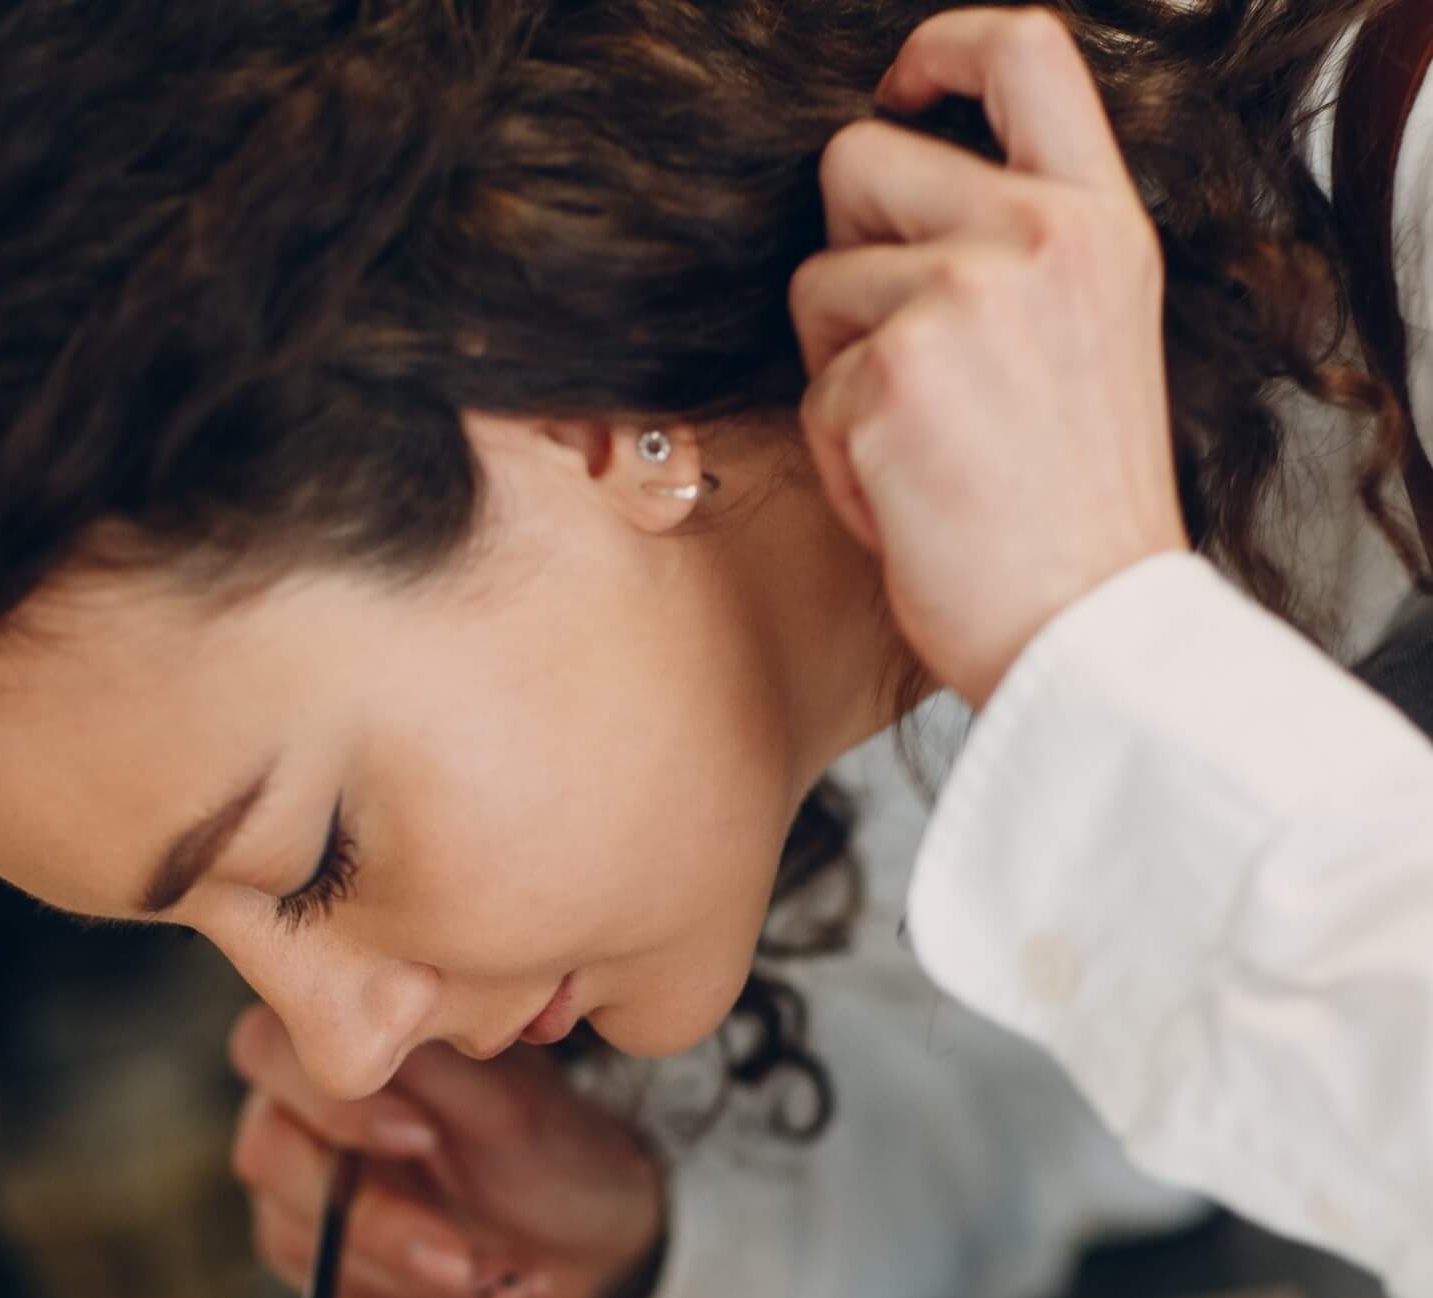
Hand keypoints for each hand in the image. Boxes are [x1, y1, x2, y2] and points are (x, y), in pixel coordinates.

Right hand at [227, 1004, 664, 1297]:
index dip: (334, 1101)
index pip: (269, 1048)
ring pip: (291, 1231)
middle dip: (370, 1215)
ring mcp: (301, 1183)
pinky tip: (476, 1286)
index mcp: (342, 1041)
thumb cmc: (552, 1145)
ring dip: (399, 1264)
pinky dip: (406, 1294)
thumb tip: (381, 1029)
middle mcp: (300, 1105)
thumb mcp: (512, 1108)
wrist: (582, 1230)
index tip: (423, 1138)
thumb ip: (436, 1067)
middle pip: (265, 1150)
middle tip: (457, 1251)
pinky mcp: (315, 1251)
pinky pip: (325, 1285)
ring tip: (490, 1272)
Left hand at [789, 7, 1188, 706]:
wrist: (1085, 627)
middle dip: (847, 255)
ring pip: (815, 285)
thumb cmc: (1073, 514)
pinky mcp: (889, 375)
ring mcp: (962, 297)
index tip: (898, 90)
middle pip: (856, 163)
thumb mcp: (1089, 341)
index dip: (938, 51)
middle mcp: (1038, 235)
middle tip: (903, 359)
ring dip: (838, 370)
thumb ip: (1020, 251)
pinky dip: (836, 457)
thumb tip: (899, 209)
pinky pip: (809, 392)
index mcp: (1100, 223)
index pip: (1022, 51)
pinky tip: (905, 500)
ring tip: (919, 449)